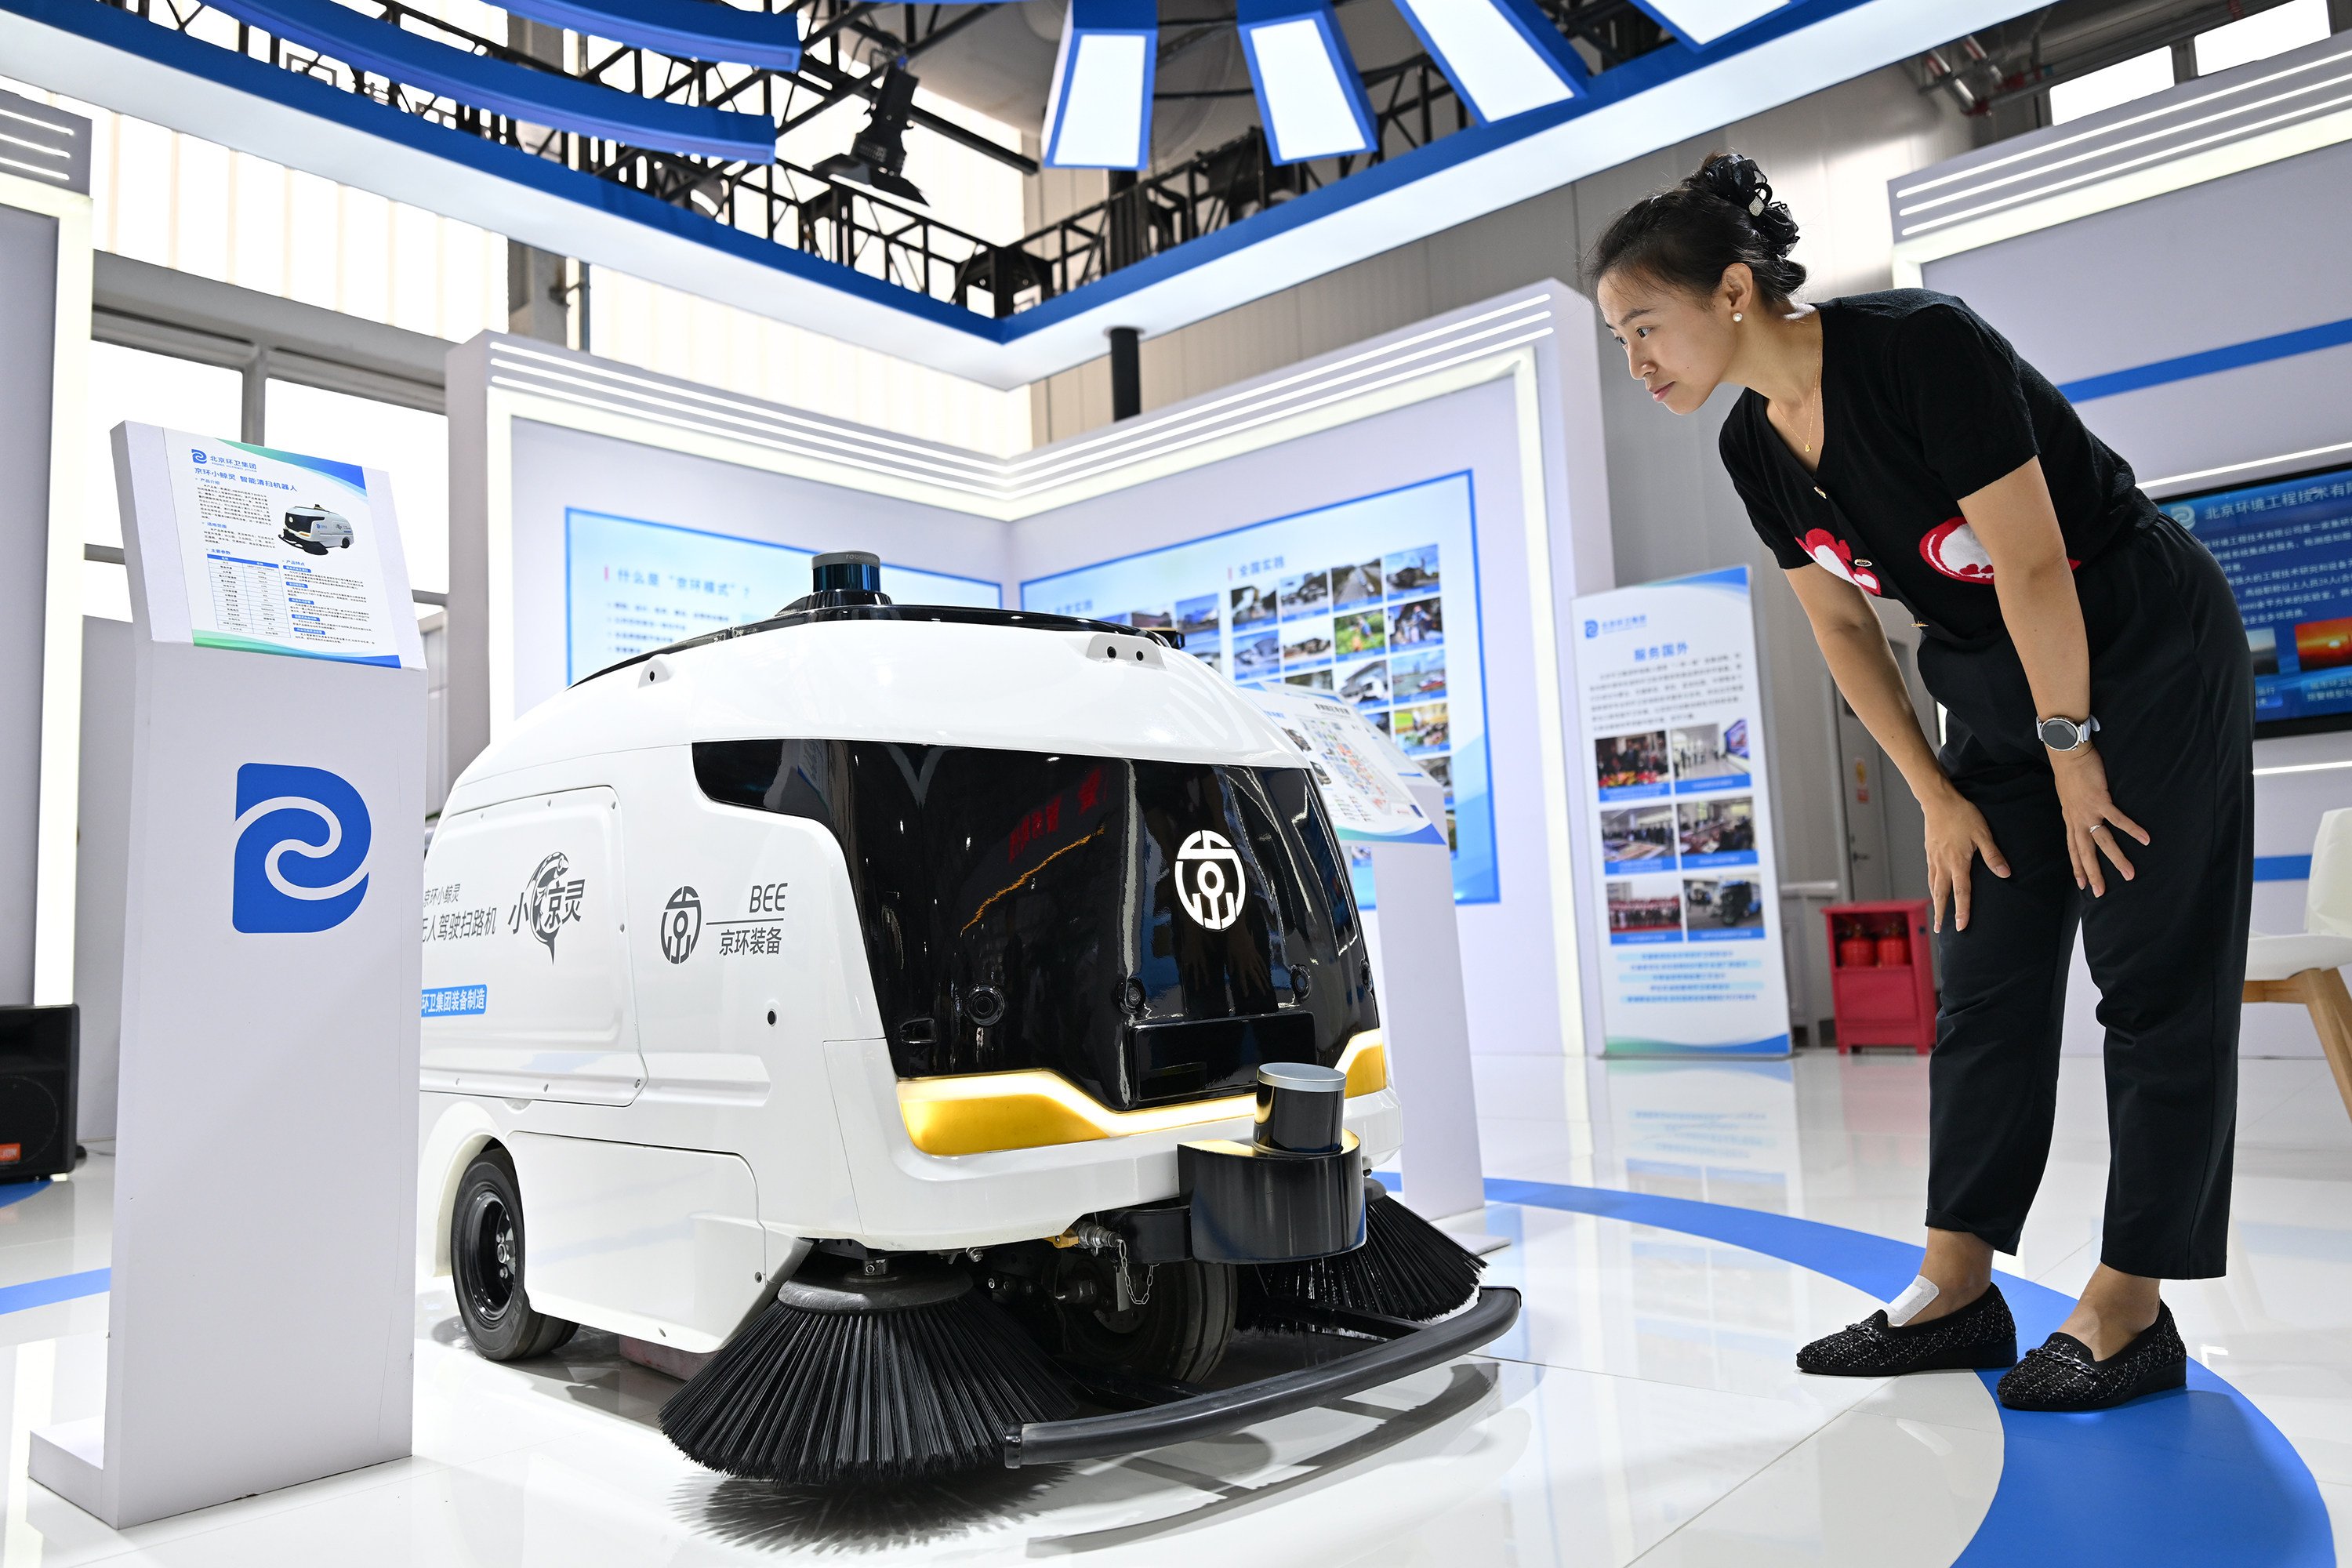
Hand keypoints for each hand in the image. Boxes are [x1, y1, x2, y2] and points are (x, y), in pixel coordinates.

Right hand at [1924, 785, 2008, 932]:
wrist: (1938, 801)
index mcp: (1958, 863)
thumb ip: (1993, 856)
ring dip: (1935, 901)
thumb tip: (2005, 874)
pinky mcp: (1929, 852)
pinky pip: (1929, 874)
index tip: (1961, 927)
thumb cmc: (1962, 815)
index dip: (1962, 912)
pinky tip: (1933, 887)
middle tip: (1939, 929)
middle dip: (1941, 913)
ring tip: (1936, 913)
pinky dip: (1931, 885)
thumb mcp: (1983, 834)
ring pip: (1933, 885)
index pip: (1961, 893)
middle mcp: (1943, 864)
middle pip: (1941, 894)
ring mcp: (1934, 859)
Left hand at [2051, 743, 2147, 896]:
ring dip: (2117, 859)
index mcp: (2070, 820)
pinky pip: (2118, 820)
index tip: (2082, 885)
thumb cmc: (2070, 774)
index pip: (2073, 849)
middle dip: (2094, 874)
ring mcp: (2088, 812)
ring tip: (2130, 874)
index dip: (2077, 867)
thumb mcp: (2069, 798)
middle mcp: (2077, 820)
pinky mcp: (2100, 801)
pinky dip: (2132, 830)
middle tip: (2101, 893)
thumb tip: (2082, 818)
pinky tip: (2146, 840)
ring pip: (2103, 842)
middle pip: (2085, 853)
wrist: (2067, 754)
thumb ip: (2076, 812)